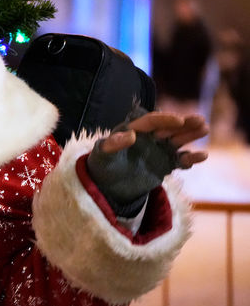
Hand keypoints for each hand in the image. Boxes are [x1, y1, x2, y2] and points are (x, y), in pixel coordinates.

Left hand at [86, 107, 207, 215]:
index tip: (179, 120)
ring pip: (178, 141)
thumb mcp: (103, 155)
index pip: (151, 122)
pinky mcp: (165, 165)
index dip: (165, 120)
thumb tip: (130, 134)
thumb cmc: (102, 165)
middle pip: (168, 128)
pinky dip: (190, 159)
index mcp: (133, 130)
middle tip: (200, 120)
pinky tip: (202, 155)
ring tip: (204, 129)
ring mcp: (158, 151)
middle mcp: (149, 138)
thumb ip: (113, 144)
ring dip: (190, 136)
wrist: (107, 185)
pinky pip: (180, 161)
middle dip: (184, 124)